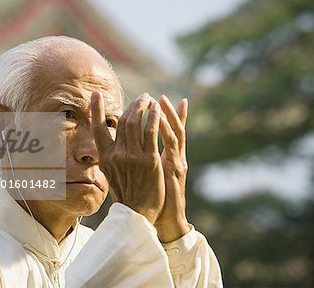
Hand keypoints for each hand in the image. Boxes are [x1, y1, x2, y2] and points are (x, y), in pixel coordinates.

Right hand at [91, 91, 164, 223]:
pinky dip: (154, 118)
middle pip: (122, 121)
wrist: (138, 213)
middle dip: (132, 105)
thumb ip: (112, 156)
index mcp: (105, 158)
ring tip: (149, 99)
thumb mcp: (112, 174)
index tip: (96, 94)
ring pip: (136, 123)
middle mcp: (117, 155)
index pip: (98, 128)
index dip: (96, 109)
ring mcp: (133, 157)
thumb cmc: (127, 194)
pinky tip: (157, 110)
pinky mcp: (149, 160)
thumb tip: (112, 142)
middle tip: (141, 97)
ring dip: (143, 106)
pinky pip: (151, 132)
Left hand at [155, 95, 189, 241]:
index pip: (169, 130)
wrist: (165, 217)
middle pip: (173, 127)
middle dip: (164, 110)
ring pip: (174, 132)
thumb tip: (136, 148)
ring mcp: (177, 162)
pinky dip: (166, 128)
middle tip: (157, 97)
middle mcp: (176, 157)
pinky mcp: (176, 168)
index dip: (170, 114)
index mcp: (169, 157)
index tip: (163, 98)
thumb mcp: (150, 174)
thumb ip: (148, 159)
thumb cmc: (155, 197)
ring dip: (166, 115)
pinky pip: (172, 144)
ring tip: (160, 101)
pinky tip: (159, 117)